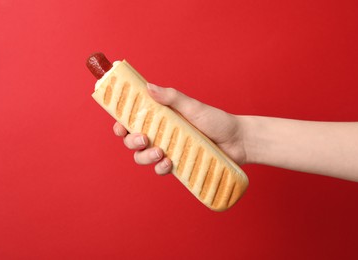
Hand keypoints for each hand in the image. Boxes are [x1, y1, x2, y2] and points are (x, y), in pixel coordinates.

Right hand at [113, 83, 246, 174]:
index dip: (121, 123)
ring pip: (142, 157)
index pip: (133, 120)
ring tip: (160, 152)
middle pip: (132, 141)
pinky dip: (160, 168)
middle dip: (131, 141)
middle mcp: (161, 134)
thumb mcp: (193, 107)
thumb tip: (148, 86)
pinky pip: (160, 169)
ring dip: (144, 157)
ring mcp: (168, 150)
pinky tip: (169, 163)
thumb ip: (172, 98)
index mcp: (161, 117)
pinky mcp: (177, 165)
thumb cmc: (216, 121)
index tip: (120, 125)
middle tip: (144, 138)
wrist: (238, 142)